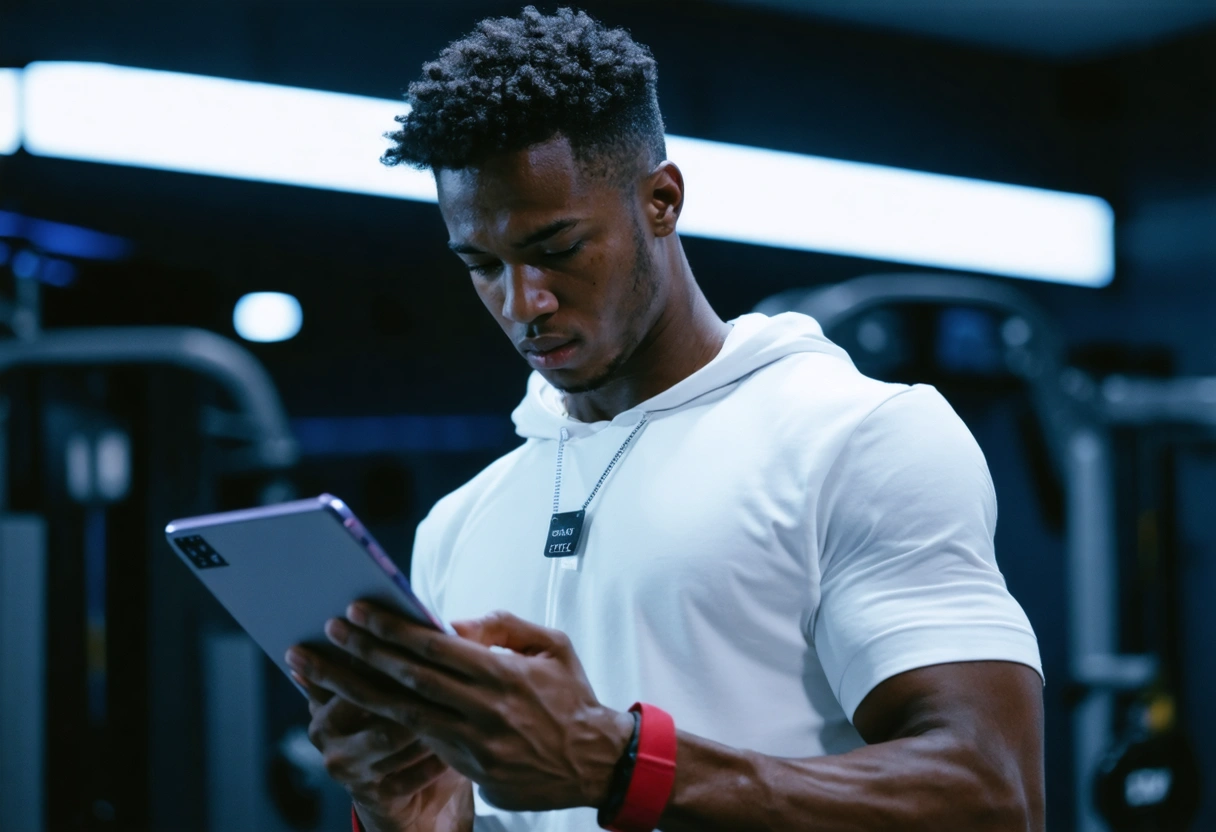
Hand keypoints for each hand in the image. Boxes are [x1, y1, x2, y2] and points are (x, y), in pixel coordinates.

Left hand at [292, 605, 633, 812]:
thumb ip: (503, 627)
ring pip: (403, 715)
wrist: (598, 762)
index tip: (358, 611)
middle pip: (408, 680)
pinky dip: (387, 722)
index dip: (391, 629)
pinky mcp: (472, 771)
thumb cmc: (572, 697)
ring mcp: (474, 746)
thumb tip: (453, 623)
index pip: (434, 648)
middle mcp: (484, 712)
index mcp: (504, 675)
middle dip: (362, 654)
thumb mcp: (552, 646)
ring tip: (320, 672)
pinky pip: (423, 742)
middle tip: (326, 634)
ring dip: (358, 690)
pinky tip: (359, 705)